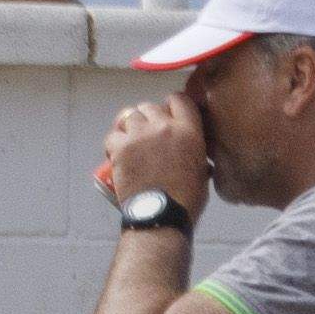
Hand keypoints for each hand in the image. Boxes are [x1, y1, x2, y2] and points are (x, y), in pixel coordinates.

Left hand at [97, 96, 209, 214]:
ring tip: (133, 143)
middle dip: (149, 118)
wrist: (161, 214)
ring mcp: (139, 135)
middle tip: (150, 135)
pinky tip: (119, 154)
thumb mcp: (202, 170)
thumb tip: (191, 148)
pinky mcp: (119, 146)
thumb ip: (195, 150)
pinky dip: (115, 143)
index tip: (170, 116)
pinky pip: (113, 135)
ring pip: (129, 116)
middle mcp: (163, 126)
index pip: (179, 99)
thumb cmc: (187, 198)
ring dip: (131, 127)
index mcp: (189, 131)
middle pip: (149, 106)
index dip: (172, 106)